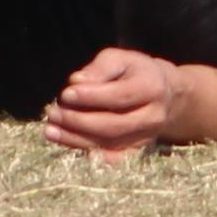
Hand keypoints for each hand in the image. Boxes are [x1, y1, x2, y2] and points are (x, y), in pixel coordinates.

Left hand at [41, 47, 181, 155]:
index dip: (90, 97)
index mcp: (151, 88)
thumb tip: (76, 81)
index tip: (65, 94)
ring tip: (51, 131)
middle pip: (113, 125)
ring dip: (77, 139)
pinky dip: (91, 155)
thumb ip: (99, 68)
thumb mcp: (120, 59)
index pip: (119, 96)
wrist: (165, 94)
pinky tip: (69, 147)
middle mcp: (153, 116)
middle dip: (78, 121)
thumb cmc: (134, 72)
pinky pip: (114, 158)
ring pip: (110, 143)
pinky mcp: (139, 150)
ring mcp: (147, 137)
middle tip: (53, 114)